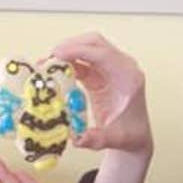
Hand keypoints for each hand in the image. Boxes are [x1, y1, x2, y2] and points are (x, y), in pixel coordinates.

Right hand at [47, 33, 152, 154]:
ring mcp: (112, 69)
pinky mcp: (101, 74)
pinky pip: (83, 61)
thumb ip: (97, 139)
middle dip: (70, 46)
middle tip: (49, 59)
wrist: (136, 137)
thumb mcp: (114, 140)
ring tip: (47, 65)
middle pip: (95, 43)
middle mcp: (123, 68)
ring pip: (87, 48)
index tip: (57, 54)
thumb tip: (78, 139)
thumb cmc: (130, 136)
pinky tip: (54, 72)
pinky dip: (67, 63)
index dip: (79, 50)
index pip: (104, 54)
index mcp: (129, 78)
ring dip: (67, 53)